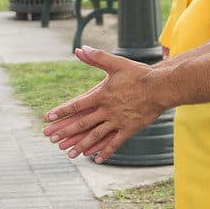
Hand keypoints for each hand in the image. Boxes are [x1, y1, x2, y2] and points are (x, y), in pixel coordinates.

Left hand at [42, 47, 164, 162]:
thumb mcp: (117, 63)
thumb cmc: (140, 74)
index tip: (48, 118)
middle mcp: (107, 110)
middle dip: (64, 131)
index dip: (61, 111)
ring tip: (69, 153)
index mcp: (102, 95)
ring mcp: (118, 121)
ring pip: (95, 135)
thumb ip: (97, 57)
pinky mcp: (129, 129)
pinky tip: (96, 159)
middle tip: (51, 138)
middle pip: (82, 123)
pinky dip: (105, 151)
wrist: (161, 87)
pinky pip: (114, 143)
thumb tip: (80, 49)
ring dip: (80, 145)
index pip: (76, 105)